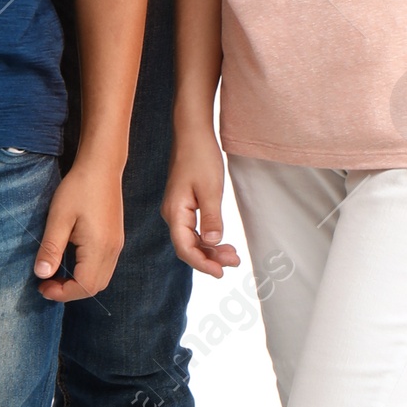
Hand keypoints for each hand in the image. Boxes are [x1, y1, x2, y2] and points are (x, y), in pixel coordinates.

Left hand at [34, 152, 124, 300]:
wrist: (101, 166)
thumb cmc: (78, 188)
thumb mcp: (59, 218)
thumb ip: (51, 248)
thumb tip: (41, 275)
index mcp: (99, 247)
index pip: (84, 286)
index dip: (62, 293)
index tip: (41, 286)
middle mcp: (113, 250)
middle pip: (95, 287)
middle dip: (70, 292)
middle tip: (46, 283)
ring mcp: (117, 245)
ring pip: (101, 279)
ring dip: (79, 284)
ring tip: (56, 275)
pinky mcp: (115, 239)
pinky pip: (104, 267)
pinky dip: (87, 273)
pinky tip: (71, 262)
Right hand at [163, 126, 238, 278]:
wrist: (192, 133)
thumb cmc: (200, 157)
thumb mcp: (210, 189)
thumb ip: (211, 218)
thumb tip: (212, 243)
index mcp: (175, 212)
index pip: (185, 248)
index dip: (202, 263)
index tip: (221, 272)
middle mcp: (172, 214)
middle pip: (188, 247)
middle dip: (210, 258)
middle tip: (235, 262)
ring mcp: (177, 210)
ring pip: (192, 239)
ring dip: (211, 250)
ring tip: (233, 255)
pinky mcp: (184, 205)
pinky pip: (194, 229)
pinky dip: (208, 238)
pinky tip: (222, 241)